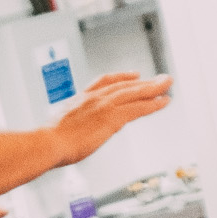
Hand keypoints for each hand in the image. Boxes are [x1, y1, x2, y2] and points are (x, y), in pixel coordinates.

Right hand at [51, 71, 171, 166]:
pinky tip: (164, 102)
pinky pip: (138, 108)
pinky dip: (153, 104)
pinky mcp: (112, 117)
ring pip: (134, 93)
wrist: (49, 142)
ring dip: (154, 88)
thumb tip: (69, 134)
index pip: (104, 81)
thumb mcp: (58, 127)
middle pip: (124, 85)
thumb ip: (70, 127)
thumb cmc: (49, 142)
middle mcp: (94, 98)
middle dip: (144, 82)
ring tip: (168, 84)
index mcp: (80, 99)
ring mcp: (103, 106)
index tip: (134, 75)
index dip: (121, 77)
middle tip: (161, 78)